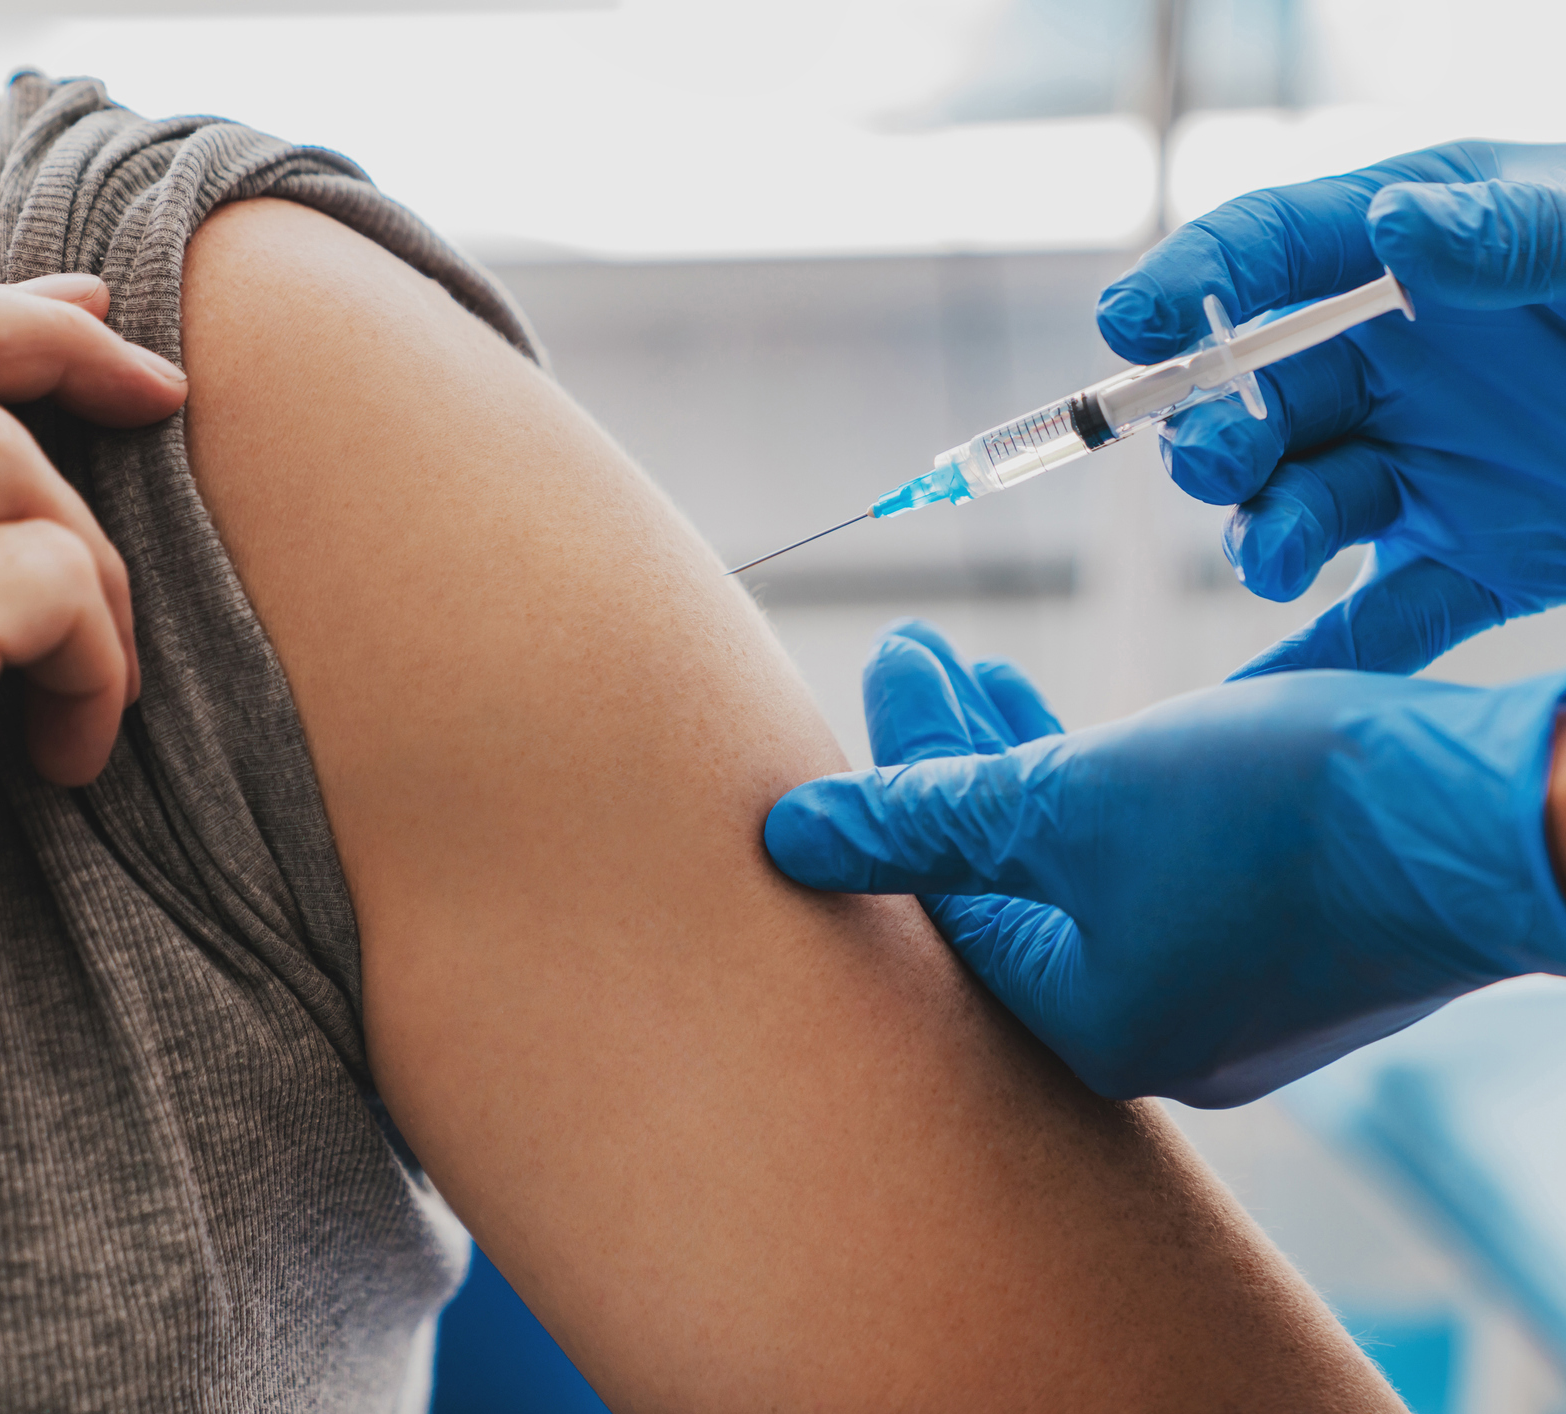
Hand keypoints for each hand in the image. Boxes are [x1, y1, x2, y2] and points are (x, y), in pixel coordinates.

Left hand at [764, 620, 1565, 1106]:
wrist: (1495, 818)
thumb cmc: (1280, 816)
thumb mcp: (1068, 801)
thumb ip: (920, 820)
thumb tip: (785, 839)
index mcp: (1085, 1028)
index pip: (945, 897)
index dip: (897, 776)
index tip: (888, 664)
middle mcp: (1150, 1034)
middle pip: (1006, 882)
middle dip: (952, 759)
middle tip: (914, 655)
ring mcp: (1223, 994)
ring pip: (1080, 867)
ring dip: (1024, 763)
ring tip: (975, 669)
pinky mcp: (1282, 942)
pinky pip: (1150, 864)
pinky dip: (1103, 791)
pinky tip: (1082, 727)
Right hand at [1097, 140, 1565, 676]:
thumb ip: (1517, 233)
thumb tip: (1396, 226)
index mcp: (1427, 259)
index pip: (1281, 250)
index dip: (1195, 281)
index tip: (1130, 325)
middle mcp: (1408, 369)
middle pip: (1264, 400)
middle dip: (1218, 433)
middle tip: (1225, 462)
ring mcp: (1432, 472)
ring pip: (1300, 511)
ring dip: (1264, 537)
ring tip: (1280, 560)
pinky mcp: (1468, 565)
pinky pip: (1371, 626)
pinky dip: (1312, 672)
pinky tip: (1252, 712)